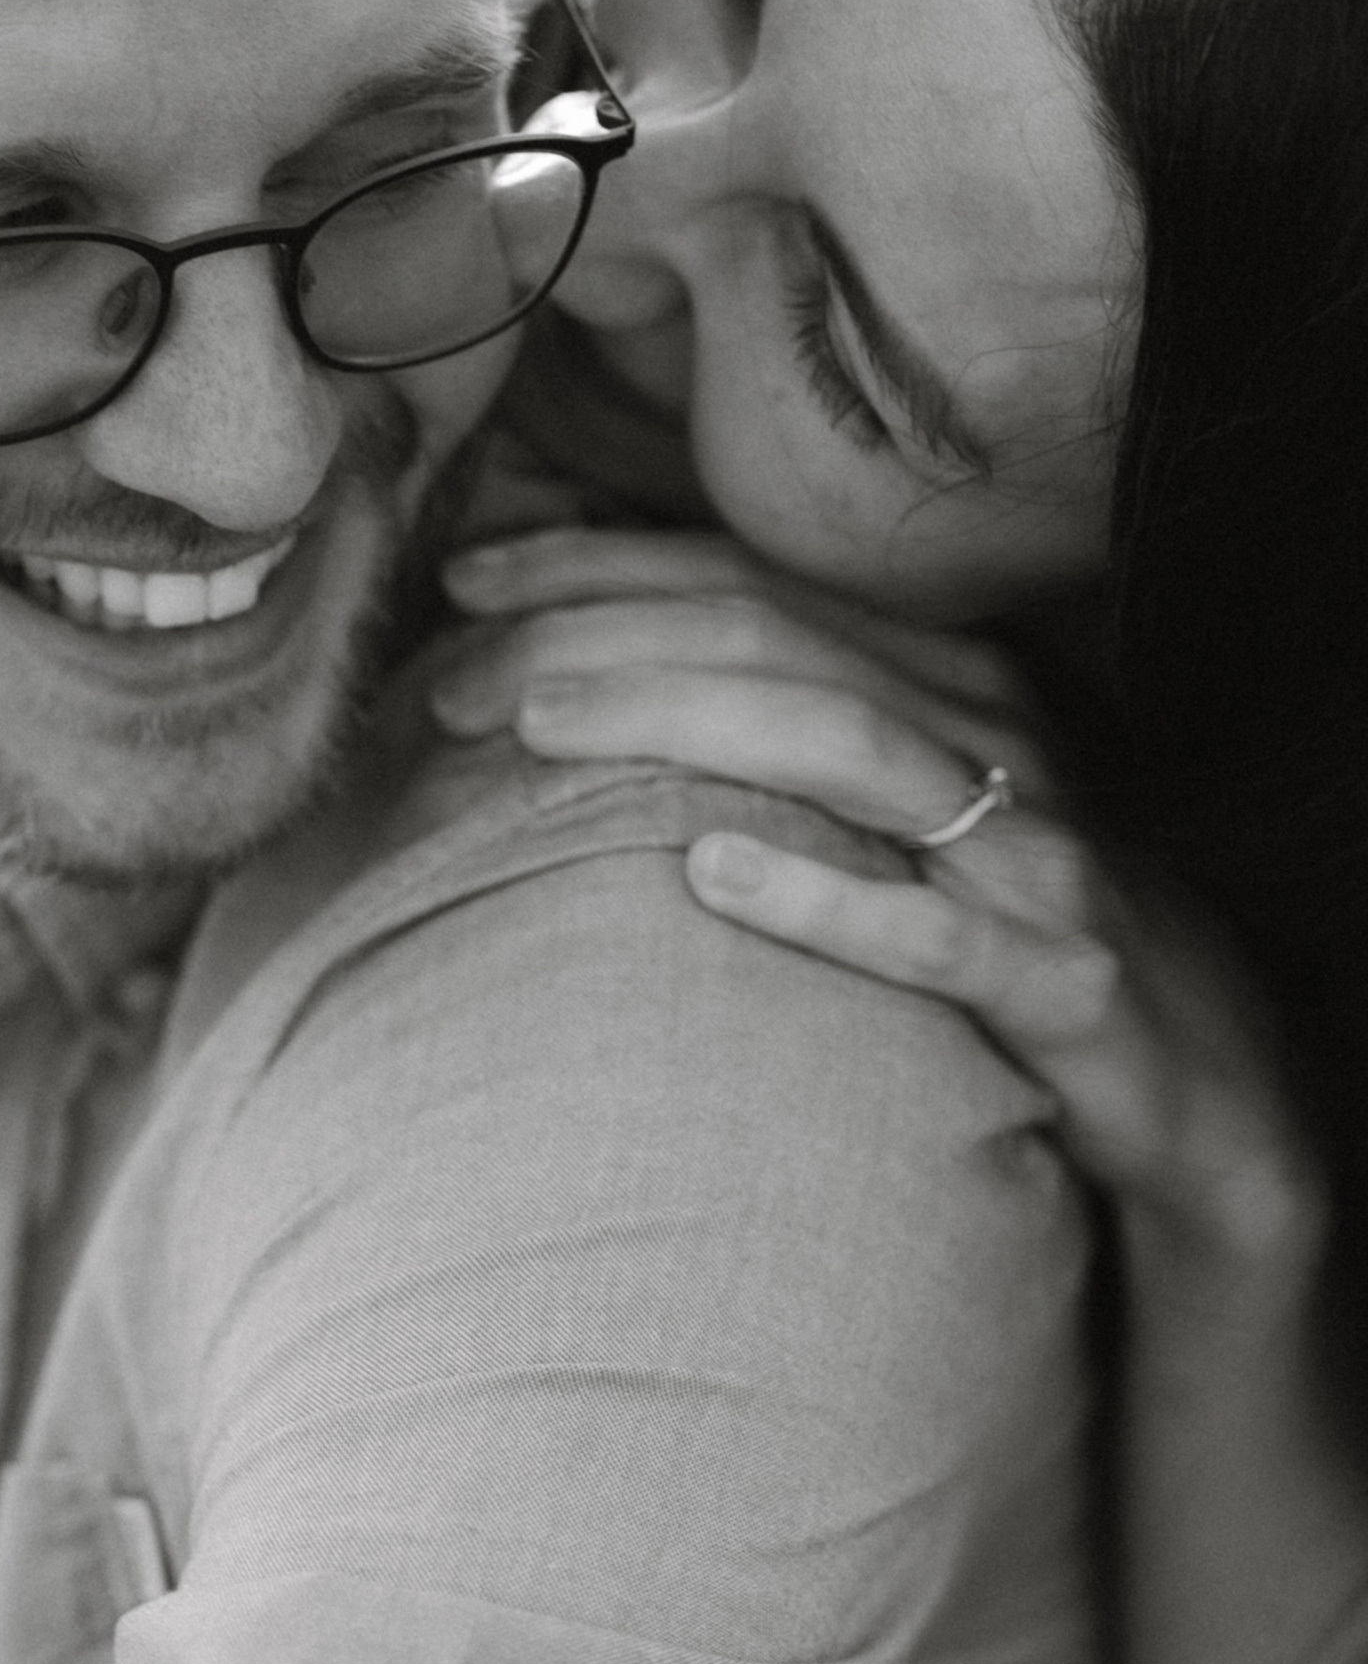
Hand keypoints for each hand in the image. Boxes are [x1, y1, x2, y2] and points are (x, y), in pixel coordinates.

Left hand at [433, 525, 1324, 1278]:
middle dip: (601, 641)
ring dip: (680, 725)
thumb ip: (776, 747)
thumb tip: (577, 690)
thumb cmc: (1018, 941)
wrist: (1213, 1091)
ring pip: (848, 750)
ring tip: (539, 725)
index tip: (461, 588)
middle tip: (450, 677)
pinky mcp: (1067, 981)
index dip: (603, 571)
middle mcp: (999, 738)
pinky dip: (822, 896)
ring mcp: (1040, 855)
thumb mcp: (906, 821)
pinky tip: (708, 873)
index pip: (755, 590)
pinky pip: (937, 933)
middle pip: (780, 647)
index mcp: (950, 684)